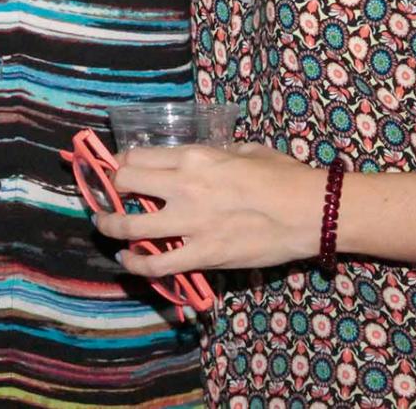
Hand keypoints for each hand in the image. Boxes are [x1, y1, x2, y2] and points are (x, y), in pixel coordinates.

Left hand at [92, 142, 322, 274]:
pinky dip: (136, 263)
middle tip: (108, 196)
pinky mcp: (202, 255)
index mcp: (194, 157)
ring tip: (105, 227)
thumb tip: (205, 159)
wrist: (310, 212)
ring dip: (110, 226)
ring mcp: (190, 223)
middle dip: (110, 189)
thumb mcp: (245, 151)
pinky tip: (128, 260)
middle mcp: (183, 186)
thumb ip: (217, 153)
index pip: (138, 156)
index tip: (119, 170)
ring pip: (129, 225)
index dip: (122, 163)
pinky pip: (156, 263)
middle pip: (125, 182)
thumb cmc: (284, 176)